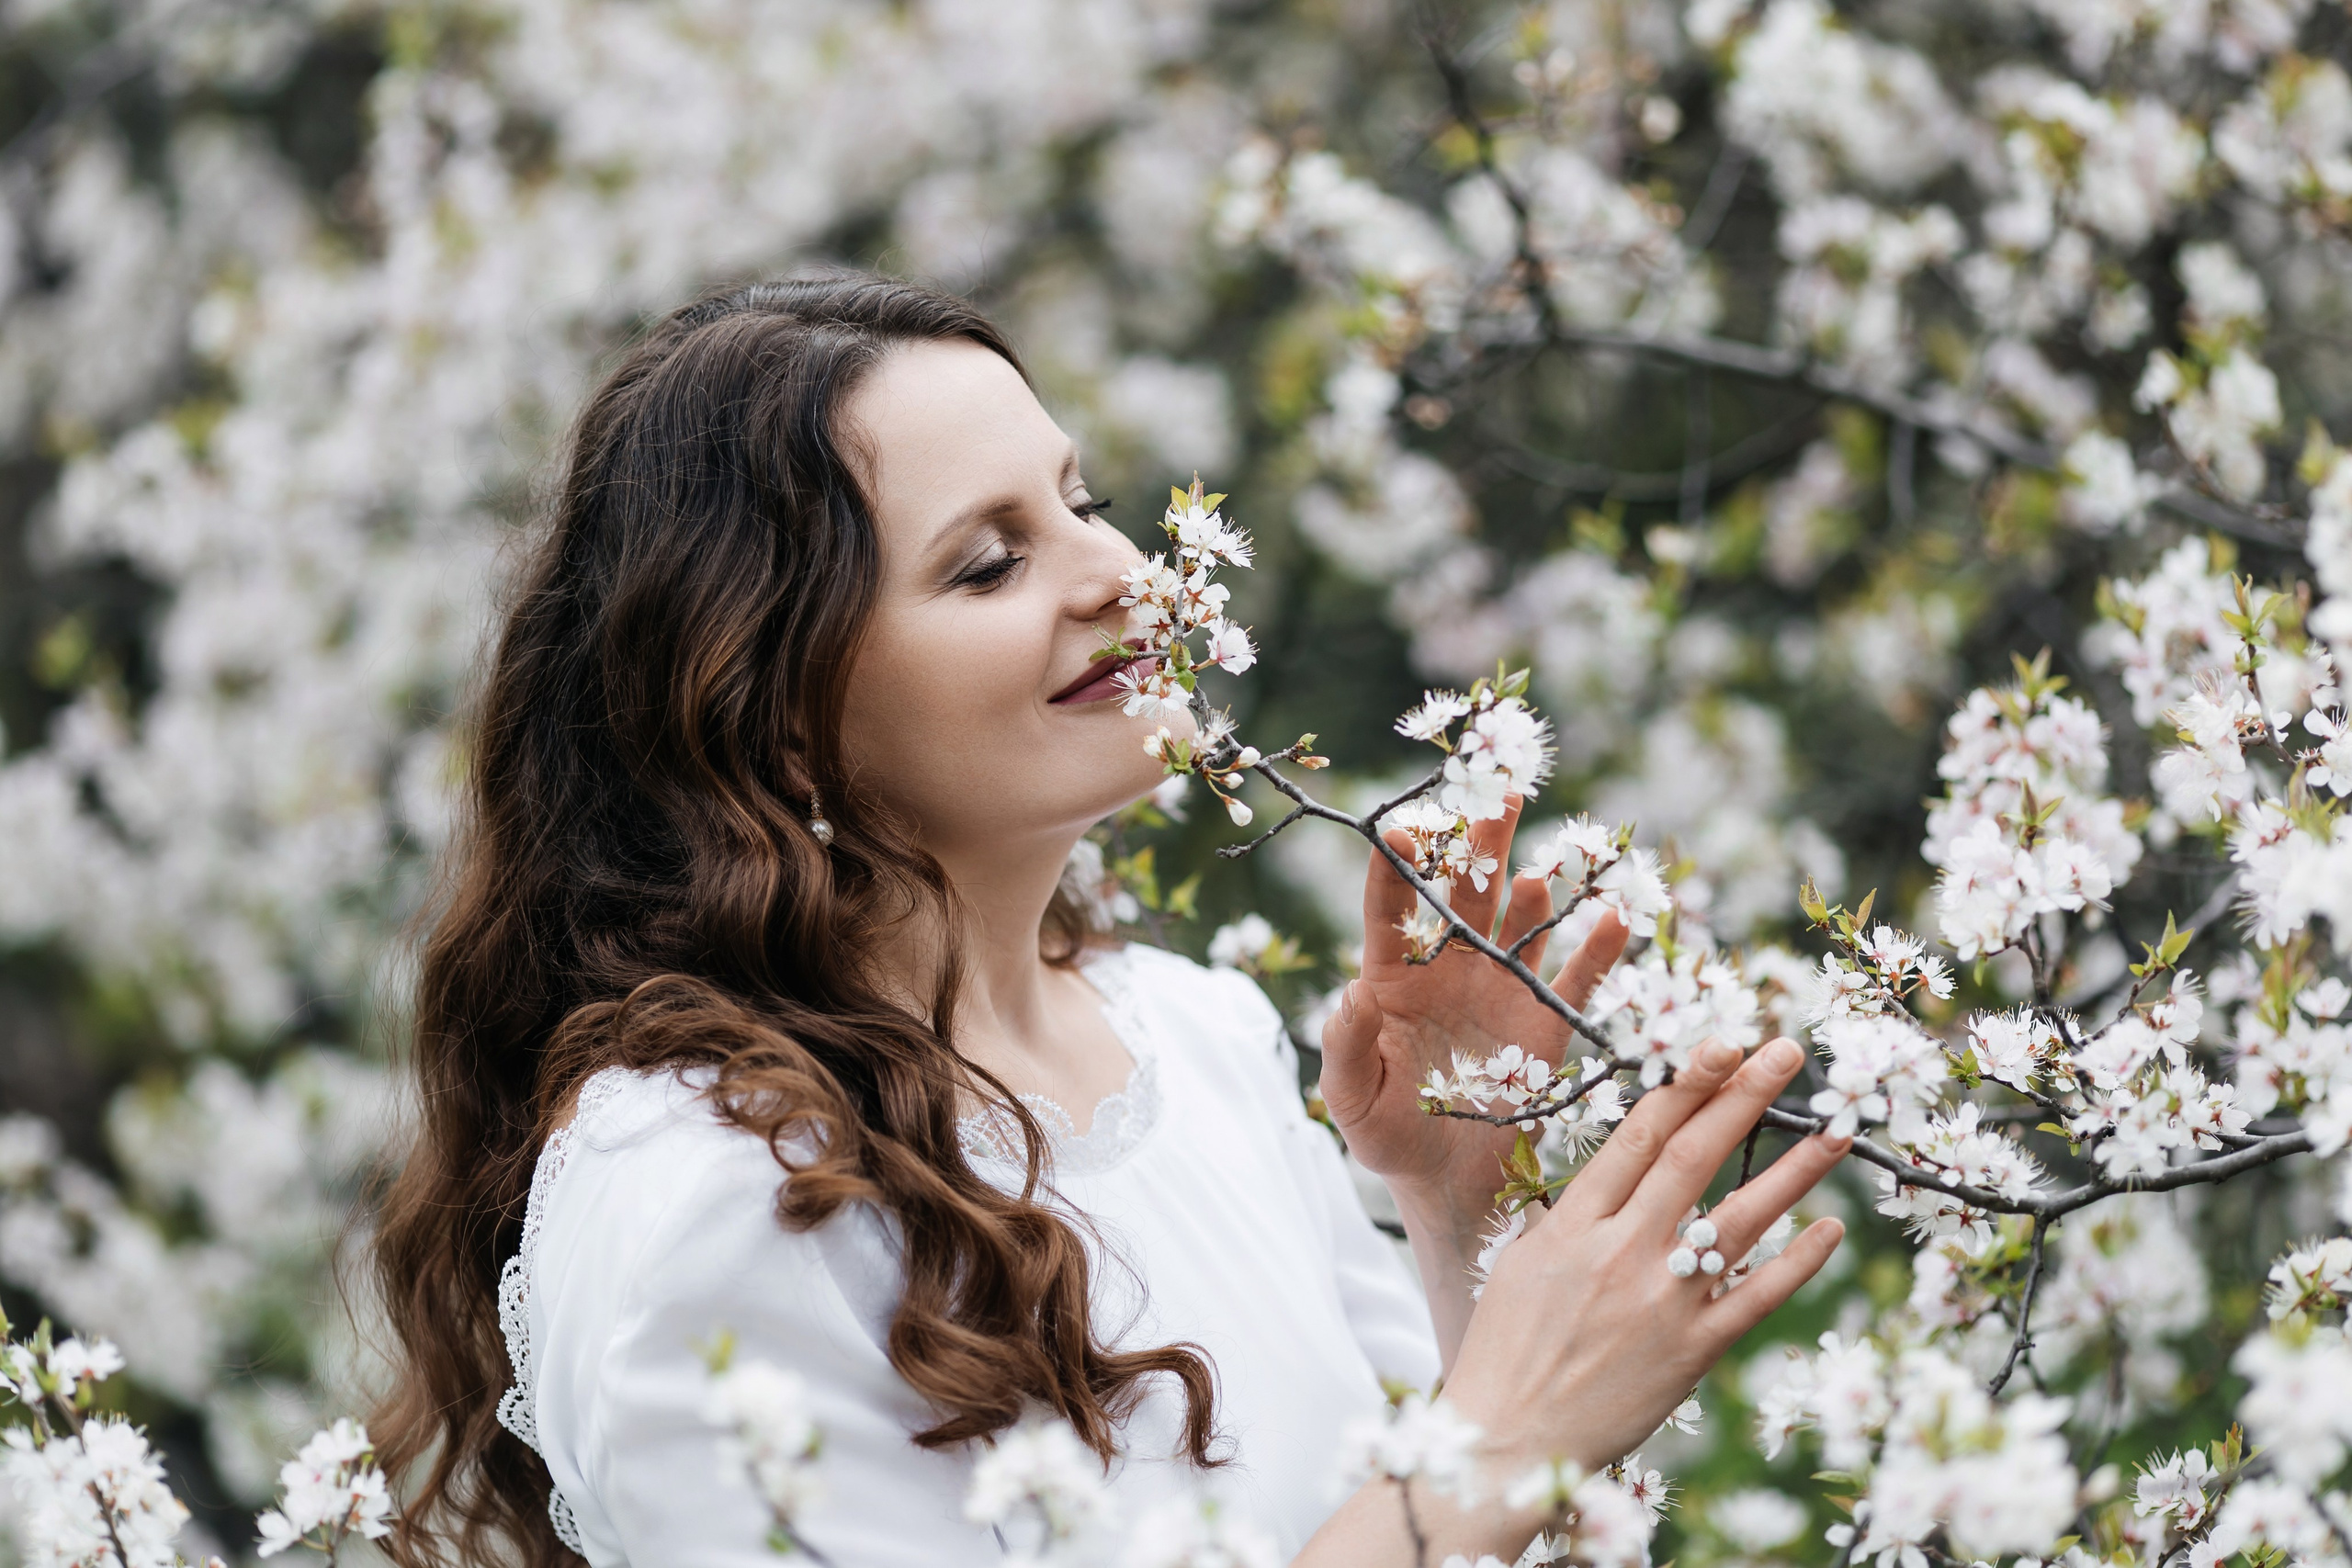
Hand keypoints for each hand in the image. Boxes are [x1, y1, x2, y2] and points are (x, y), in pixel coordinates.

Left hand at [1318, 794, 1627, 1231]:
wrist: (1452, 1181)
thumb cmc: (1389, 1134)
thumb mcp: (1352, 1100)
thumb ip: (1345, 1047)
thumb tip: (1349, 993)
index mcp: (1393, 976)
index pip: (1390, 909)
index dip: (1394, 868)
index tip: (1399, 829)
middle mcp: (1450, 966)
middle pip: (1464, 890)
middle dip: (1480, 841)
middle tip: (1498, 792)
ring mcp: (1501, 987)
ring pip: (1522, 919)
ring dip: (1536, 888)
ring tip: (1547, 867)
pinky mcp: (1546, 1019)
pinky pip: (1577, 975)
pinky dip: (1598, 947)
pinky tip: (1614, 917)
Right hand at [1444, 1036, 1848, 1477]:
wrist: (1507, 1440)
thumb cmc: (1507, 1348)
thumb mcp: (1524, 1261)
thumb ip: (1576, 1215)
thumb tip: (1622, 1171)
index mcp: (1573, 1224)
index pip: (1640, 1135)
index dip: (1687, 1084)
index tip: (1725, 1044)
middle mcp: (1621, 1252)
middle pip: (1693, 1158)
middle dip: (1744, 1098)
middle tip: (1787, 1051)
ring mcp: (1661, 1302)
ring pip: (1738, 1221)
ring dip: (1793, 1171)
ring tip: (1836, 1132)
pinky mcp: (1691, 1353)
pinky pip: (1756, 1298)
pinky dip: (1797, 1263)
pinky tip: (1830, 1230)